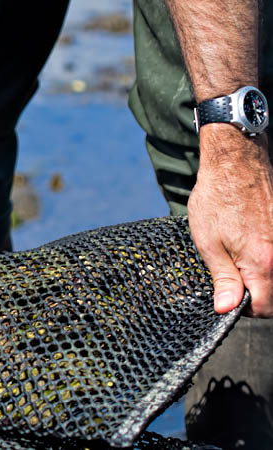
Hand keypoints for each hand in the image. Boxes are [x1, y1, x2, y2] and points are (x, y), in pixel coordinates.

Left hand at [188, 124, 272, 316]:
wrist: (235, 163)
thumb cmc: (217, 199)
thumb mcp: (209, 243)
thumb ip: (223, 279)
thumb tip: (226, 309)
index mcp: (263, 262)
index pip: (266, 307)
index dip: (245, 309)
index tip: (229, 297)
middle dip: (255, 293)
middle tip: (231, 279)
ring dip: (261, 276)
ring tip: (239, 258)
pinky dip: (266, 259)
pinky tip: (249, 245)